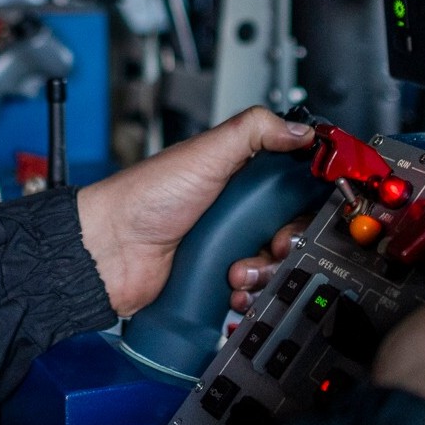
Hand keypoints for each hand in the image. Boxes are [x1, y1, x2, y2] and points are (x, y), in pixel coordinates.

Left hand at [77, 107, 314, 316]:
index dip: (310, 195)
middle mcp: (237, 210)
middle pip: (292, 227)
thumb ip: (255, 131)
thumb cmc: (144, 199)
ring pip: (275, 263)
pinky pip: (252, 290)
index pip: (292, 182)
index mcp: (239, 175)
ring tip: (238, 269)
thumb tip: (300, 131)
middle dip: (288, 241)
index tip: (318, 206)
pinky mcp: (217, 278)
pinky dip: (249, 293)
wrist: (107, 256)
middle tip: (274, 244)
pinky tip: (232, 288)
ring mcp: (228, 245)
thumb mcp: (204, 152)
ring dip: (265, 272)